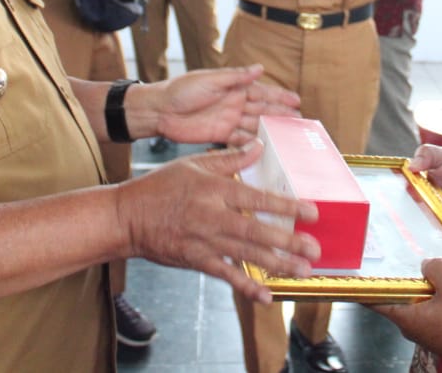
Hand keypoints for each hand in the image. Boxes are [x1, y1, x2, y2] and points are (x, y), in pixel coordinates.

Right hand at [115, 141, 320, 302]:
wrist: (127, 217)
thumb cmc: (159, 187)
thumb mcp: (193, 164)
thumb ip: (228, 158)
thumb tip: (258, 146)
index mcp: (214, 189)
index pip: (257, 197)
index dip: (285, 205)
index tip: (311, 211)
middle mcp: (212, 216)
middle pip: (256, 229)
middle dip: (288, 240)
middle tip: (314, 248)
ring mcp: (204, 241)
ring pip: (246, 254)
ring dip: (276, 263)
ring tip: (302, 270)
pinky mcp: (196, 260)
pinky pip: (225, 275)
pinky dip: (246, 286)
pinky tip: (266, 295)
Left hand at [156, 64, 300, 145]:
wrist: (160, 111)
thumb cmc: (181, 90)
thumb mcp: (210, 79)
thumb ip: (236, 77)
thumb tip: (260, 68)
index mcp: (233, 87)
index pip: (262, 91)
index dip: (280, 96)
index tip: (297, 101)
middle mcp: (234, 104)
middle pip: (263, 110)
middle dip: (282, 115)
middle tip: (301, 122)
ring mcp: (228, 120)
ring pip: (256, 125)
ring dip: (272, 130)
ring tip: (290, 136)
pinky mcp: (220, 135)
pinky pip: (241, 140)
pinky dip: (254, 143)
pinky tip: (267, 147)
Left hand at [369, 258, 441, 372]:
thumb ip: (436, 269)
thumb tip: (427, 265)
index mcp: (406, 318)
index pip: (376, 300)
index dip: (367, 285)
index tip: (359, 270)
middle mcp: (413, 328)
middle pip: (400, 298)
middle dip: (403, 279)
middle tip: (402, 257)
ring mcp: (429, 332)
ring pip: (420, 303)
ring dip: (426, 287)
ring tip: (433, 267)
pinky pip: (436, 310)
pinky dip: (440, 297)